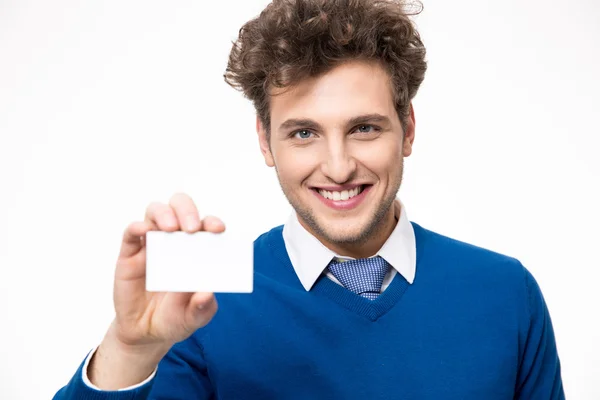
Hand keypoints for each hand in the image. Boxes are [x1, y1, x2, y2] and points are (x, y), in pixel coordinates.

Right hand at [89, 193, 223, 388]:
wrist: (146, 332)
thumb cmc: (176, 317)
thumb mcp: (194, 317)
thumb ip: (202, 307)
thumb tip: (207, 293)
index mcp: (197, 248)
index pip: (206, 225)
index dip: (212, 222)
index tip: (219, 229)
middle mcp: (175, 240)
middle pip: (180, 208)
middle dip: (187, 211)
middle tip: (192, 228)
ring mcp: (152, 244)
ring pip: (155, 212)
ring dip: (164, 214)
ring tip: (171, 229)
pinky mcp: (130, 254)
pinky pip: (131, 232)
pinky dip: (137, 226)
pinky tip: (143, 230)